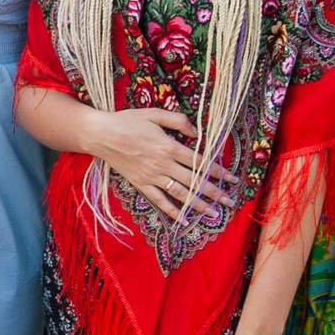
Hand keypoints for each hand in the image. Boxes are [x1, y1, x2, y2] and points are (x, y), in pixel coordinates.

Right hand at [88, 105, 218, 220]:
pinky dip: (172, 211)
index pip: (200, 163)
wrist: (101, 134)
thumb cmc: (128, 121)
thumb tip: (197, 134)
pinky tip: (184, 220)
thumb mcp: (155, 114)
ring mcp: (151, 176)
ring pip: (180, 194)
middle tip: (230, 202)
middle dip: (215, 193)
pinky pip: (159, 200)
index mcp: (169, 146)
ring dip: (199, 205)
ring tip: (214, 214)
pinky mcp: (140, 184)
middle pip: (194, 181)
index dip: (219, 172)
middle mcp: (163, 164)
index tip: (233, 179)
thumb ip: (179, 121)